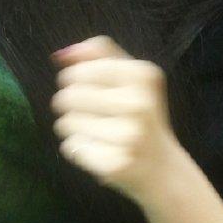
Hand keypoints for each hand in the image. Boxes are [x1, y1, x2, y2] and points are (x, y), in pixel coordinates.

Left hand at [51, 36, 183, 204]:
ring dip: (73, 128)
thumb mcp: (131, 78)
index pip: (80, 70)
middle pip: (68, 95)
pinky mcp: (114, 164)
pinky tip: (101, 150)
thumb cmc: (141, 117)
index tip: (88, 88)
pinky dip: (79, 149)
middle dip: (70, 104)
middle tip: (92, 113)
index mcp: (142, 76)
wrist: (162, 168)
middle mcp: (138, 104)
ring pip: (65, 122)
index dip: (74, 79)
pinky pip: (71, 147)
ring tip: (98, 132)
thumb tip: (60, 54)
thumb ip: (98, 56)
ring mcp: (127, 136)